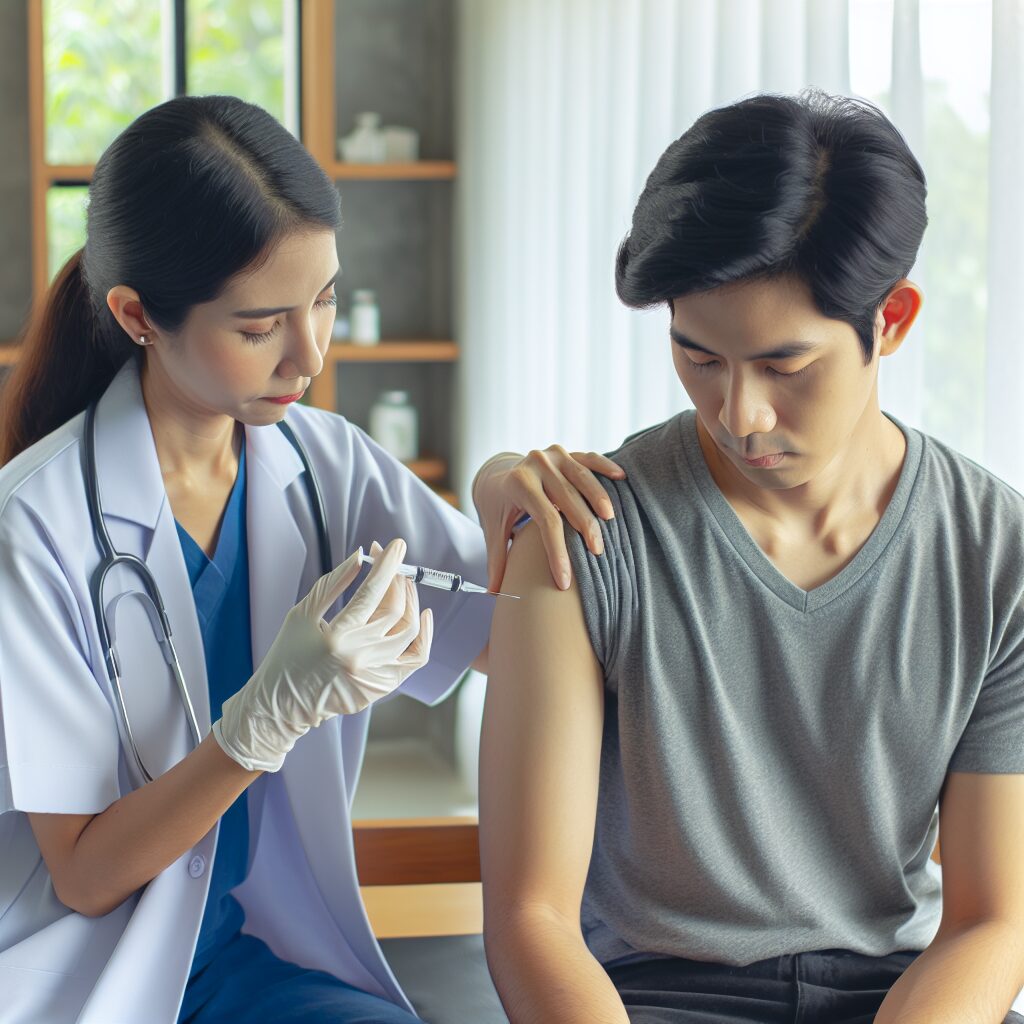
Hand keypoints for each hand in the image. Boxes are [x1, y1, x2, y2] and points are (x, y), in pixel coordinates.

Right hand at [213, 538, 432, 772]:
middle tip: (392, 564)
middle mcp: (359, 658)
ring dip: (409, 602)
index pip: (372, 593)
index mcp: (336, 638)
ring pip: (409, 631)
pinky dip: (424, 634)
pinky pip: (415, 658)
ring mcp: (374, 676)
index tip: (395, 545)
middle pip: (394, 610)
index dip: (387, 565)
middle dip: (396, 579)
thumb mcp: (302, 614)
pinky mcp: (382, 687)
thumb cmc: (288, 655)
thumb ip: (333, 583)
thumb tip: (361, 556)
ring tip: (399, 586)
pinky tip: (422, 614)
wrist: (283, 704)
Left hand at [472, 447, 625, 591]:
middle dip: (584, 527)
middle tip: (598, 552)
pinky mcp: (564, 452)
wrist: (494, 475)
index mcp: (517, 484)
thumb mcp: (493, 531)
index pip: (545, 520)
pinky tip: (621, 478)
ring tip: (610, 522)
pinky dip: (605, 466)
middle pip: (567, 499)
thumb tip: (494, 594)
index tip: (566, 579)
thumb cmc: (497, 508)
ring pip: (581, 477)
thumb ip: (496, 560)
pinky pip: (588, 458)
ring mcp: (551, 455)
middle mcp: (535, 465)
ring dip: (599, 499)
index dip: (557, 551)